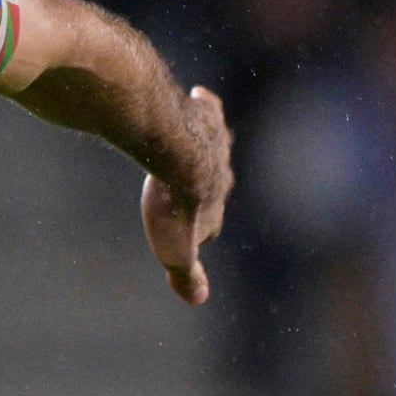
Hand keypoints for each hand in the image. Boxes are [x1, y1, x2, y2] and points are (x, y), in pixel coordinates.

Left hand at [141, 84, 231, 305]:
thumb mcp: (174, 248)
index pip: (210, 223)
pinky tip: (200, 95)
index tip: (188, 233)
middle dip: (205, 189)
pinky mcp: (202, 112)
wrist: (174, 148)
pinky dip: (205, 104)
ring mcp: (214, 141)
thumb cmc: (173, 202)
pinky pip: (208, 107)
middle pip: (214, 183)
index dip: (198, 230)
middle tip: (190, 191)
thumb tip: (199, 300)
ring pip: (213, 145)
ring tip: (197, 147)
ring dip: (207, 147)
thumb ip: (186, 274)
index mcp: (216, 205)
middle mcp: (222, 172)